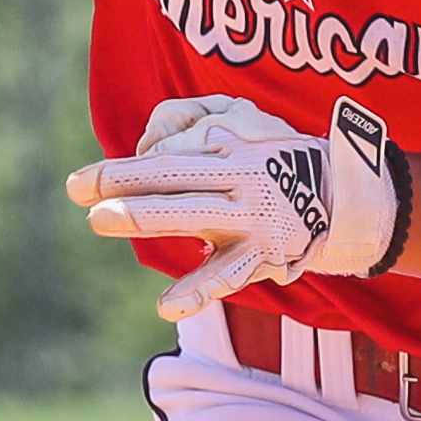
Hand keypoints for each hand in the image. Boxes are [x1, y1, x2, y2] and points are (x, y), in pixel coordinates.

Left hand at [70, 95, 411, 320]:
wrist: (343, 199)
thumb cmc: (274, 153)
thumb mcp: (241, 113)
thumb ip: (190, 116)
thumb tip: (147, 143)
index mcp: (231, 143)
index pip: (171, 151)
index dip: (130, 167)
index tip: (86, 184)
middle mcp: (239, 176)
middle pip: (174, 174)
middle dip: (122, 180)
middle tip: (77, 189)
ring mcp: (250, 219)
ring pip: (191, 214)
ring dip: (145, 214)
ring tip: (99, 219)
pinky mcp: (261, 258)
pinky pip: (225, 276)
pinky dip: (197, 292)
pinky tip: (165, 307)